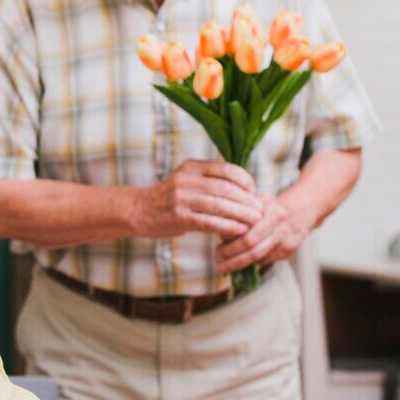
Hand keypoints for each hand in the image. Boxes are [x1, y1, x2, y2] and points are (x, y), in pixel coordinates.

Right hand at [143, 160, 263, 237]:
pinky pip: (209, 222)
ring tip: (255, 221)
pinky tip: (238, 231)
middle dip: (247, 200)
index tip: (254, 191)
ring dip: (241, 215)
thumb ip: (209, 181)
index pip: (226, 169)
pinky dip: (227, 227)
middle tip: (260, 210)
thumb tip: (244, 190)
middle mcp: (186, 180)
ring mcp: (181, 198)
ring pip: (220, 206)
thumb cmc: (168, 198)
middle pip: (225, 189)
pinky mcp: (179, 217)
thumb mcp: (186, 181)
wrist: (138, 211)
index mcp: (191, 167)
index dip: (245, 180)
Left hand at [216, 193, 310, 273]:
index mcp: (269, 209)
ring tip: (225, 265)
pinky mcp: (290, 249)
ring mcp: (287, 237)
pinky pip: (267, 260)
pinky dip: (253, 262)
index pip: (247, 234)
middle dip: (233, 258)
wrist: (297, 211)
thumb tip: (217, 230)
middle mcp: (280, 223)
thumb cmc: (265, 207)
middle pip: (253, 248)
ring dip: (240, 263)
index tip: (216, 250)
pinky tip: (242, 261)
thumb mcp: (252, 202)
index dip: (230, 245)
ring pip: (260, 257)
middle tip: (218, 263)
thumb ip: (237, 214)